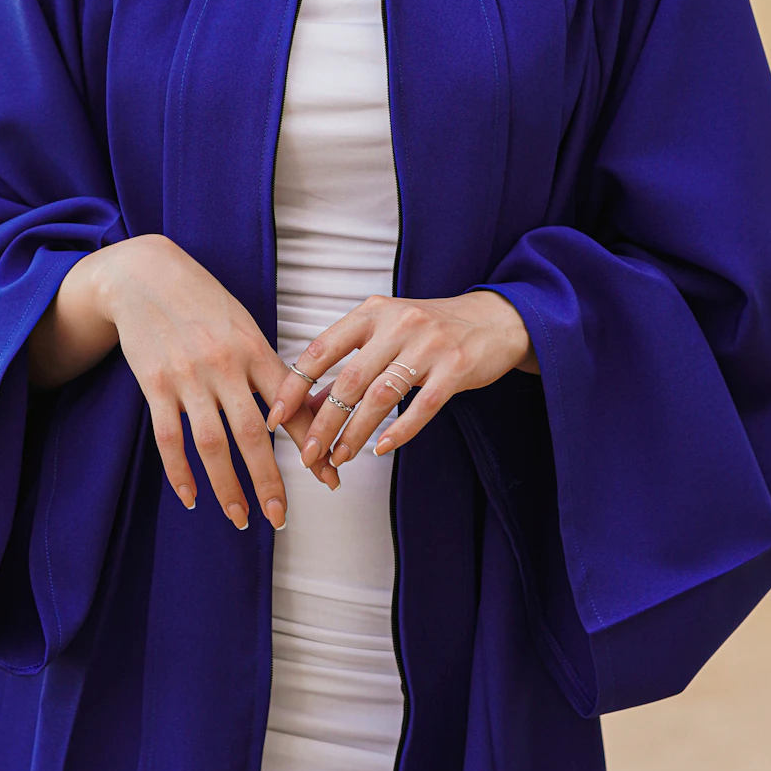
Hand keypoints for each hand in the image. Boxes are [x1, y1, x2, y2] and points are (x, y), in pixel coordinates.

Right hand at [31, 234, 338, 529]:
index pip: (292, 406)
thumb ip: (267, 368)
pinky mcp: (154, 385)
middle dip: (270, 481)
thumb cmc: (205, 303)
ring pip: (211, 445)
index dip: (312, 445)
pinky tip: (191, 498)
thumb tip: (300, 413)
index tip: (330, 479)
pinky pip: (168, 438)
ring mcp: (187, 376)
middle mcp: (224, 365)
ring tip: (242, 518)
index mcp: (254, 349)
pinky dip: (180, 473)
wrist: (147, 274)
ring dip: (227, 488)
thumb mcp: (244, 327)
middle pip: (252, 435)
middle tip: (281, 518)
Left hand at [265, 290, 536, 473]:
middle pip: (349, 380)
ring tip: (338, 458)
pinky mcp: (456, 367)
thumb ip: (348, 365)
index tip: (276, 416)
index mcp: (373, 312)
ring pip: (382, 396)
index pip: (322, 349)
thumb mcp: (385, 335)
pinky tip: (381, 449)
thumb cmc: (431, 329)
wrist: (494, 319)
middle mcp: (398, 324)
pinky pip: (422, 406)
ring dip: (355, 433)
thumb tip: (307, 405)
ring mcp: (428, 344)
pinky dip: (399, 431)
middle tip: (306, 453)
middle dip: (323, 422)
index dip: (295, 386)